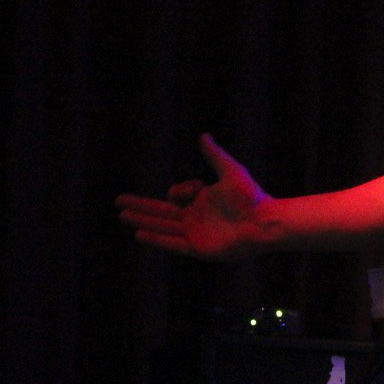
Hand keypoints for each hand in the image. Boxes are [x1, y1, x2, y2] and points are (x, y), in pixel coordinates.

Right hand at [116, 133, 269, 258]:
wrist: (265, 221)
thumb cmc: (252, 197)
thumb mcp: (230, 171)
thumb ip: (214, 156)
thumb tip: (203, 135)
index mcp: (202, 202)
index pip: (176, 197)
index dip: (178, 190)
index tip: (195, 189)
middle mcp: (195, 219)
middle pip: (161, 212)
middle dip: (140, 206)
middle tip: (118, 201)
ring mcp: (196, 234)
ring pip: (163, 227)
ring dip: (144, 221)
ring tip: (122, 216)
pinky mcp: (200, 249)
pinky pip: (173, 243)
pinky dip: (157, 239)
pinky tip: (139, 234)